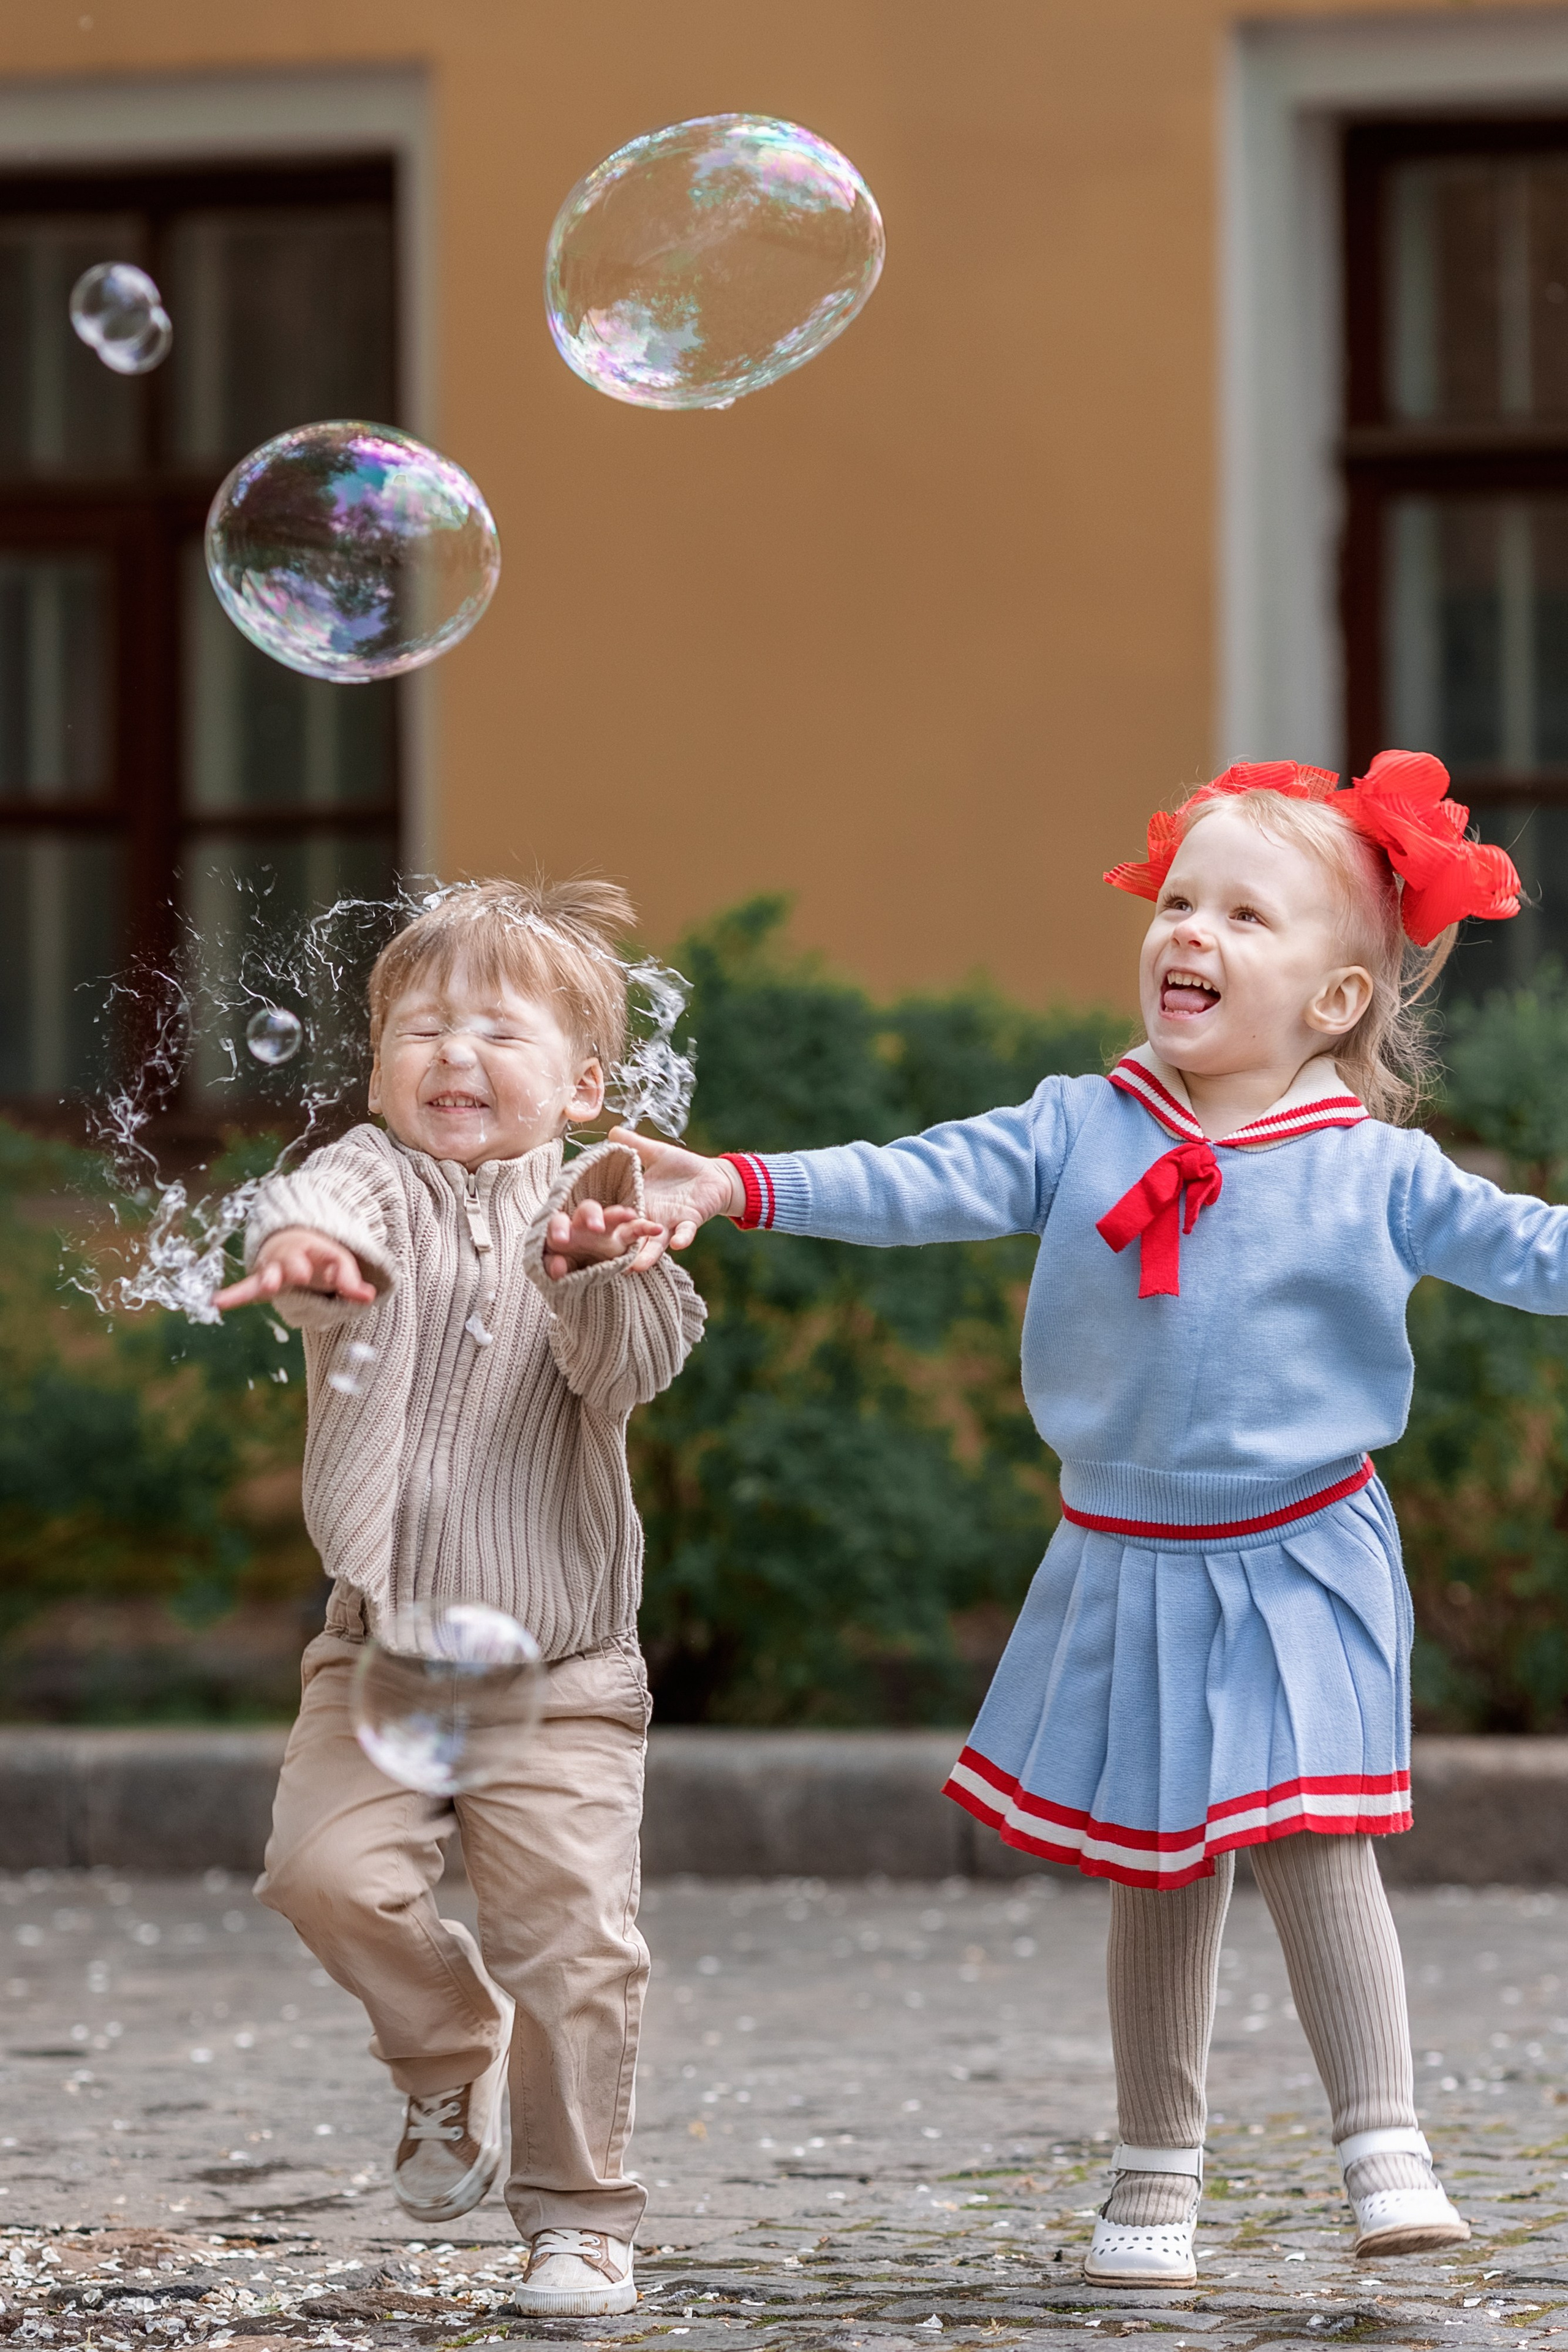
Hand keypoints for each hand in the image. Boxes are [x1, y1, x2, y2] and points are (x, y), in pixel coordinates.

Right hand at [212, 1227, 377, 1311]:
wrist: (291, 1242)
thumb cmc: (318, 1257)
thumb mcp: (338, 1263)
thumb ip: (350, 1282)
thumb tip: (368, 1297)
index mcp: (312, 1250)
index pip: (326, 1258)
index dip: (333, 1269)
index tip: (335, 1277)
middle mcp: (288, 1258)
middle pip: (290, 1262)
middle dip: (292, 1268)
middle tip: (294, 1275)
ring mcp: (271, 1269)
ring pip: (267, 1274)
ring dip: (266, 1280)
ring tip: (264, 1287)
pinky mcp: (259, 1283)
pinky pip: (244, 1289)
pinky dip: (232, 1296)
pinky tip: (216, 1303)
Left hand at [542, 1197, 663, 1280]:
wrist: (580, 1275)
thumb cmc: (563, 1266)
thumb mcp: (556, 1268)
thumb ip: (552, 1266)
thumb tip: (557, 1267)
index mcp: (564, 1229)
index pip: (559, 1222)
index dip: (559, 1229)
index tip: (561, 1240)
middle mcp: (584, 1225)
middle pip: (588, 1210)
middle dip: (591, 1216)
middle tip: (595, 1228)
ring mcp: (605, 1229)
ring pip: (612, 1215)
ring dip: (619, 1215)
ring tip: (629, 1215)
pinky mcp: (622, 1237)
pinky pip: (635, 1229)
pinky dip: (645, 1227)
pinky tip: (656, 1229)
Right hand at [607, 1128, 743, 1256]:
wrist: (713, 1176)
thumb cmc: (682, 1167)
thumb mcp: (655, 1153)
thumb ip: (634, 1145)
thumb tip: (611, 1131)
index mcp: (637, 1202)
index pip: (615, 1214)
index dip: (600, 1222)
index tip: (581, 1230)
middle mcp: (649, 1217)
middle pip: (630, 1237)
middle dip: (618, 1249)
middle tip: (603, 1262)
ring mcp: (669, 1222)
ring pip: (655, 1243)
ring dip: (647, 1255)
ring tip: (636, 1267)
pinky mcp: (689, 1221)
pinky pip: (685, 1232)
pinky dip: (682, 1238)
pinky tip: (677, 1245)